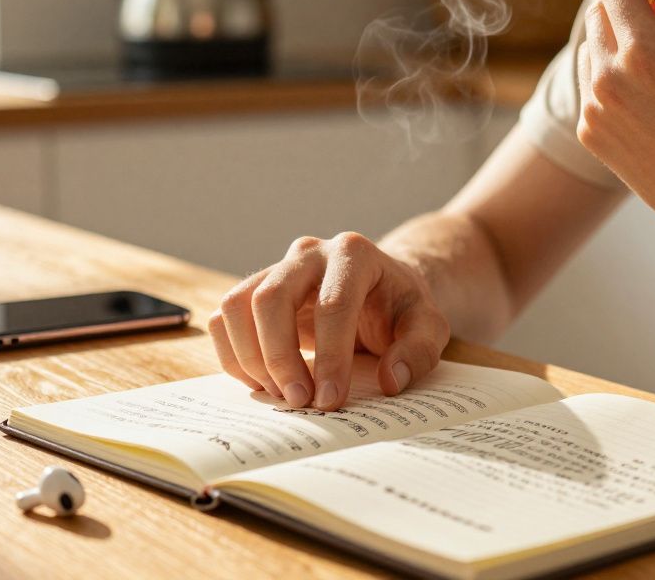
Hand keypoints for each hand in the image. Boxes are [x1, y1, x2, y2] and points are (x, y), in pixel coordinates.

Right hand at [207, 232, 449, 410]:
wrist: (380, 289)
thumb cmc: (402, 308)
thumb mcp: (429, 326)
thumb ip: (418, 351)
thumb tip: (390, 380)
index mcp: (354, 254)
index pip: (333, 305)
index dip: (330, 358)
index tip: (331, 401)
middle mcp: (308, 253)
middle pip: (270, 299)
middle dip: (279, 358)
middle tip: (299, 401)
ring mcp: (276, 268)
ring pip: (237, 306)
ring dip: (250, 358)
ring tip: (281, 394)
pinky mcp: (255, 289)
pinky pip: (225, 319)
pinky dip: (234, 356)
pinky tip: (263, 383)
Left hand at [576, 0, 654, 258]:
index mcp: (642, 54)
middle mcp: (606, 80)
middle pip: (598, 15)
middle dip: (624, 5)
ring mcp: (592, 110)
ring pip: (591, 50)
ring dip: (616, 41)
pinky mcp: (589, 134)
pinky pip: (590, 86)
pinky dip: (611, 76)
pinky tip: (650, 91)